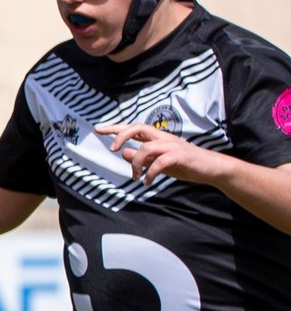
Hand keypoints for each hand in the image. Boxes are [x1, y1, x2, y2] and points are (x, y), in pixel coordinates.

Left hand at [97, 122, 233, 188]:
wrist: (212, 169)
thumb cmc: (185, 164)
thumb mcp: (159, 162)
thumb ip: (142, 157)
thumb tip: (124, 152)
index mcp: (158, 138)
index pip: (134, 128)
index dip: (116, 128)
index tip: (98, 130)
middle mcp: (164, 138)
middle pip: (139, 128)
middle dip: (122, 136)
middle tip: (112, 150)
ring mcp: (173, 145)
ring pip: (146, 148)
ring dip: (136, 164)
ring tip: (136, 177)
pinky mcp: (181, 156)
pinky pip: (159, 162)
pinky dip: (150, 173)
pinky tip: (148, 182)